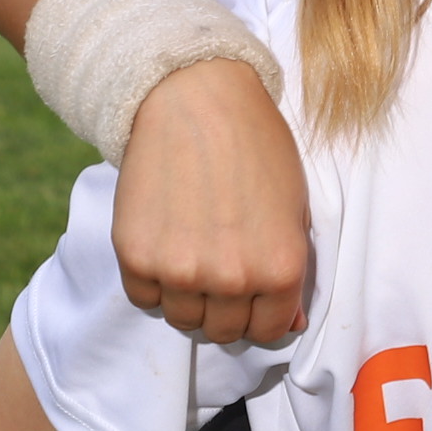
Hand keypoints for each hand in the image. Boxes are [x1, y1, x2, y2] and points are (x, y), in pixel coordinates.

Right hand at [114, 58, 313, 344]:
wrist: (195, 99)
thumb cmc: (255, 145)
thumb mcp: (295, 207)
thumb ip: (291, 268)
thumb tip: (290, 323)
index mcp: (280, 268)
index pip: (271, 331)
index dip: (264, 315)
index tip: (255, 296)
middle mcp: (232, 279)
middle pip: (224, 331)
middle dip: (227, 308)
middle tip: (221, 269)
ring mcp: (180, 271)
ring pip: (183, 320)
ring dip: (189, 298)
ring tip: (194, 253)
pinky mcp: (136, 257)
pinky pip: (145, 299)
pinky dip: (154, 283)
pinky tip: (166, 245)